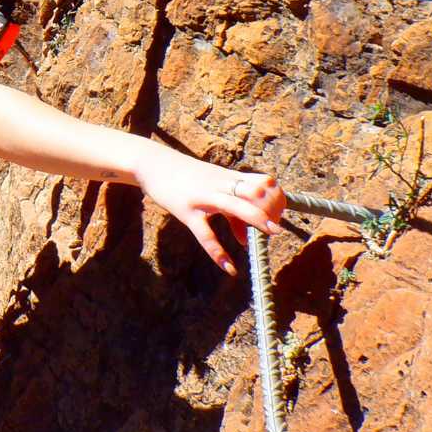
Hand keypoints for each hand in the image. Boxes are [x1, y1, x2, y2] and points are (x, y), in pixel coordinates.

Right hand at [132, 145, 285, 275]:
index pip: (264, 182)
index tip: (277, 216)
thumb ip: (232, 213)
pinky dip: (218, 252)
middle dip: (271, 210)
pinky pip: (205, 234)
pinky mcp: (187, 211)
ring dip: (255, 219)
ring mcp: (204, 197)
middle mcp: (221, 185)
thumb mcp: (213, 190)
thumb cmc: (187, 178)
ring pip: (235, 206)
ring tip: (268, 238)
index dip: (276, 200)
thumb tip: (246, 239)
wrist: (153, 164)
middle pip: (256, 191)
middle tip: (275, 230)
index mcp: (230, 178)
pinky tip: (229, 268)